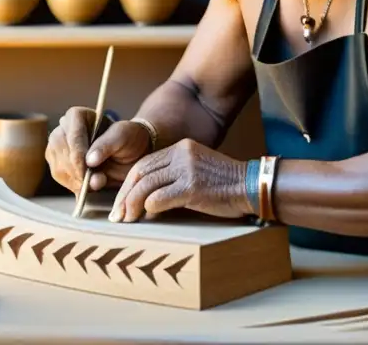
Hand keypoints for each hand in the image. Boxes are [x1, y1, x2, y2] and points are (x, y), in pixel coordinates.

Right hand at [45, 108, 149, 193]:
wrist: (130, 154)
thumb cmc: (127, 139)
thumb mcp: (123, 137)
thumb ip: (107, 145)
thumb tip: (89, 160)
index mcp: (78, 116)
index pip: (71, 134)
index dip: (77, 153)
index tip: (86, 170)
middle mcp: (63, 130)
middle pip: (59, 150)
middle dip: (75, 169)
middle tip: (91, 182)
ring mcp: (58, 148)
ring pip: (58, 165)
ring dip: (75, 180)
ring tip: (95, 184)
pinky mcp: (59, 164)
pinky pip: (60, 176)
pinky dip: (73, 185)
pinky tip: (86, 188)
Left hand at [109, 138, 252, 222]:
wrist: (250, 186)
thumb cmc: (225, 185)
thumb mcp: (197, 170)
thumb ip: (174, 176)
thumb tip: (147, 199)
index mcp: (181, 148)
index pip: (144, 164)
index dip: (128, 184)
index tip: (121, 202)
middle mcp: (182, 154)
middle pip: (140, 173)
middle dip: (124, 195)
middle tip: (117, 214)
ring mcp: (187, 170)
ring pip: (146, 186)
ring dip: (131, 205)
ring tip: (126, 219)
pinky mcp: (192, 187)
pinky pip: (158, 199)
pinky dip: (148, 209)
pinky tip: (147, 218)